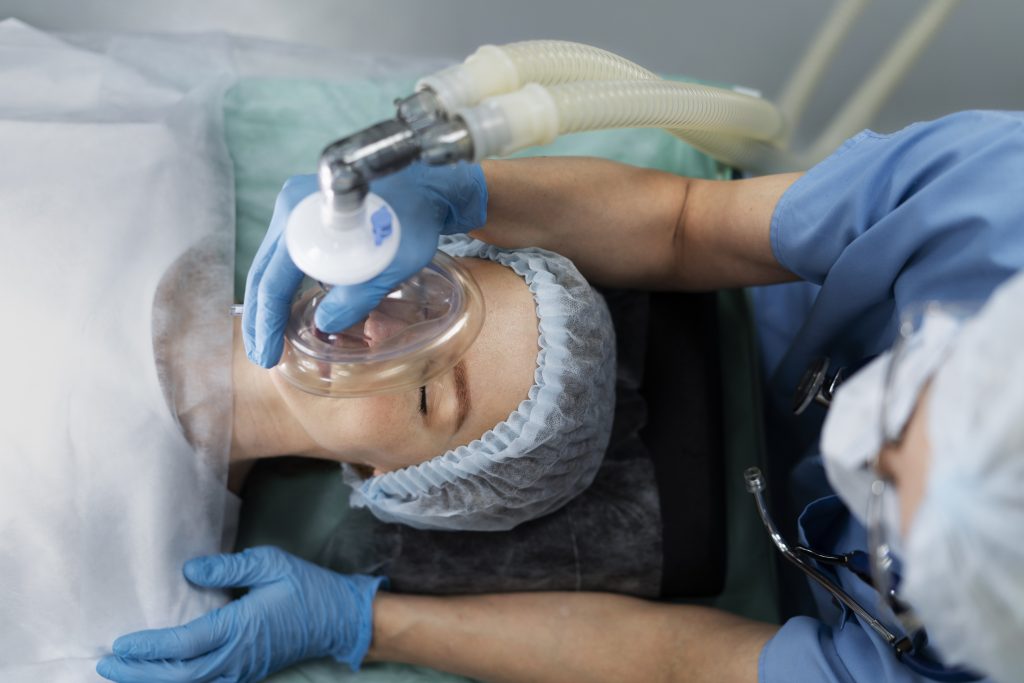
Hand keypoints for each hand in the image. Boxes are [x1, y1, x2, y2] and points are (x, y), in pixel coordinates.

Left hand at [96, 546, 385, 682]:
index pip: (184, 646)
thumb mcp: (271, 563)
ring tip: (125, 673)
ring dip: (155, 682)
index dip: (150, 648)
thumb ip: (229, 568)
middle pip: (179, 677)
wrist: (339, 619)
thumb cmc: (306, 587)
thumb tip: (189, 571)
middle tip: (107, 664)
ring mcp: (242, 670)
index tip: (122, 644)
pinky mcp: (247, 673)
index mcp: (240, 629)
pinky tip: (163, 676)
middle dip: (140, 673)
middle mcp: (236, 657)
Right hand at [243, 162, 486, 366]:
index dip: (269, 323)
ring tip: (271, 339)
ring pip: (272, 264)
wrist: (430, 186)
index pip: (273, 280)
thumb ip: (357, 298)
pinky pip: (287, 255)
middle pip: (264, 272)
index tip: (270, 355)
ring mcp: (298, 208)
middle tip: (263, 355)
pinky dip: (284, 285)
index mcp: (305, 219)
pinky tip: (286, 309)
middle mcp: (293, 208)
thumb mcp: (391, 266)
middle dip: (261, 319)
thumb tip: (324, 325)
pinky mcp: (310, 214)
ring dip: (270, 303)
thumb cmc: (414, 221)